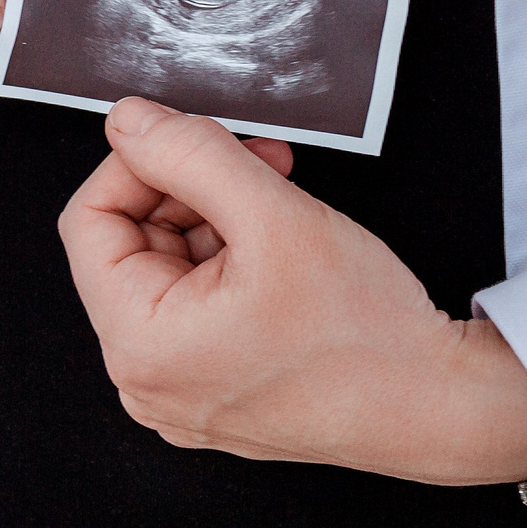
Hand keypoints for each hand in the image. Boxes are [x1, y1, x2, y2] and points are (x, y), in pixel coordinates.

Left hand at [58, 97, 526, 486]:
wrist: (438, 406)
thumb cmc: (364, 332)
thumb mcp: (272, 214)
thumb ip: (190, 155)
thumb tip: (128, 121)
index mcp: (139, 346)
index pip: (88, 222)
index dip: (139, 164)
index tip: (194, 139)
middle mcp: (146, 382)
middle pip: (130, 247)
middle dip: (191, 191)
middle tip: (261, 164)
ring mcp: (181, 396)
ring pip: (170, 274)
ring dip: (218, 223)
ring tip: (284, 210)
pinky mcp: (217, 396)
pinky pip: (197, 312)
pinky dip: (233, 268)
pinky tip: (285, 254)